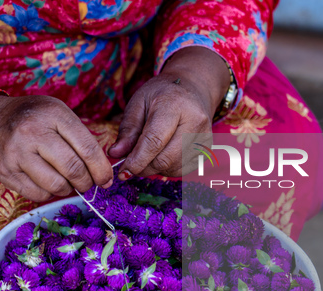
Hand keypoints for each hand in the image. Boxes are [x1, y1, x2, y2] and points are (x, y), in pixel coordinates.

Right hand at [0, 90, 112, 201]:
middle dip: (86, 182)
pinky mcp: (5, 172)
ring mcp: (16, 153)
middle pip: (73, 170)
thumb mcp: (56, 114)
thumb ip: (80, 137)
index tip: (106, 179)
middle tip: (86, 183)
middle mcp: (33, 132)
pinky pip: (38, 194)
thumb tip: (104, 171)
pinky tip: (47, 183)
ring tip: (66, 182)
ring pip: (57, 186)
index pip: (87, 149)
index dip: (101, 170)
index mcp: (53, 114)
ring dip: (68, 189)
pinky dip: (49, 193)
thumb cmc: (30, 118)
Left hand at [109, 47, 230, 178]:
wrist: (193, 88)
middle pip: (165, 159)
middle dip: (144, 167)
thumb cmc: (162, 95)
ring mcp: (204, 137)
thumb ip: (127, 130)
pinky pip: (183, 170)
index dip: (137, 160)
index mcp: (175, 105)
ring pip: (173, 168)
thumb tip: (115, 154)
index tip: (122, 171)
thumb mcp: (139, 103)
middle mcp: (195, 122)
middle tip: (130, 164)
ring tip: (146, 155)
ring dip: (155, 169)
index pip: (154, 141)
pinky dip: (167, 168)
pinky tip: (161, 155)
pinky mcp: (207, 149)